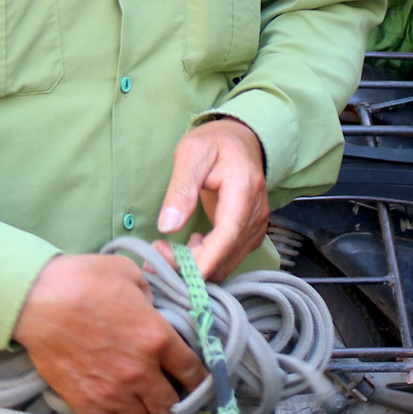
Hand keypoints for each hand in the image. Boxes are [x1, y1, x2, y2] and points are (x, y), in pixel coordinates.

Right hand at [12, 253, 206, 413]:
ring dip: (143, 413)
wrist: (37, 299)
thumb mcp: (128, 273)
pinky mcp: (86, 404)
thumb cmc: (83, 279)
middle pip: (170, 405)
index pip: (194, 371)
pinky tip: (113, 413)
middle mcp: (141, 372)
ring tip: (136, 401)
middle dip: (171, 399)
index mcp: (157, 337)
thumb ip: (150, 294)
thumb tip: (153, 308)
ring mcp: (113, 392)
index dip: (200, 378)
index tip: (196, 380)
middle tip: (163, 390)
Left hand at [153, 118, 268, 280]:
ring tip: (165, 252)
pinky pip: (229, 258)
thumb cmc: (215, 143)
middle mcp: (256, 213)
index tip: (177, 272)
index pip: (228, 234)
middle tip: (156, 255)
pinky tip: (188, 247)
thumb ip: (181, 189)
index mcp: (244, 189)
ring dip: (196, 266)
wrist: (240, 141)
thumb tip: (168, 226)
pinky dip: (206, 262)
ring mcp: (256, 226)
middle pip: (226, 254)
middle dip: (191, 265)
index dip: (205, 260)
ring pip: (227, 262)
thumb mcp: (191, 154)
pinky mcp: (251, 234)